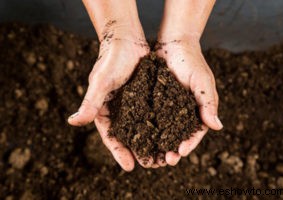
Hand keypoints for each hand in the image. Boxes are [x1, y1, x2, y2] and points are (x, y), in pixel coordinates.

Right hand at [68, 30, 152, 170]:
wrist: (126, 39)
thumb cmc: (111, 59)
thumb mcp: (101, 82)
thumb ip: (90, 103)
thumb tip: (72, 122)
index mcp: (104, 109)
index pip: (110, 136)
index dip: (119, 152)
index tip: (129, 167)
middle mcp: (118, 110)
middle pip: (128, 136)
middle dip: (137, 151)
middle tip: (150, 165)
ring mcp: (133, 104)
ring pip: (142, 127)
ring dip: (151, 142)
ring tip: (162, 155)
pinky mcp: (145, 96)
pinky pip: (152, 114)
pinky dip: (160, 125)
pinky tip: (170, 134)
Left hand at [155, 39, 222, 164]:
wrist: (173, 43)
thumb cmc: (191, 61)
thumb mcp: (202, 81)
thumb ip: (208, 103)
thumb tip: (217, 126)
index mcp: (197, 109)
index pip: (195, 132)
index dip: (189, 143)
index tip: (180, 153)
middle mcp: (182, 111)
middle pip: (178, 136)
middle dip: (173, 149)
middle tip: (165, 160)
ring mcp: (167, 107)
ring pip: (163, 131)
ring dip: (159, 144)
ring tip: (152, 156)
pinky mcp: (154, 101)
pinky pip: (150, 117)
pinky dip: (147, 129)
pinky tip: (140, 138)